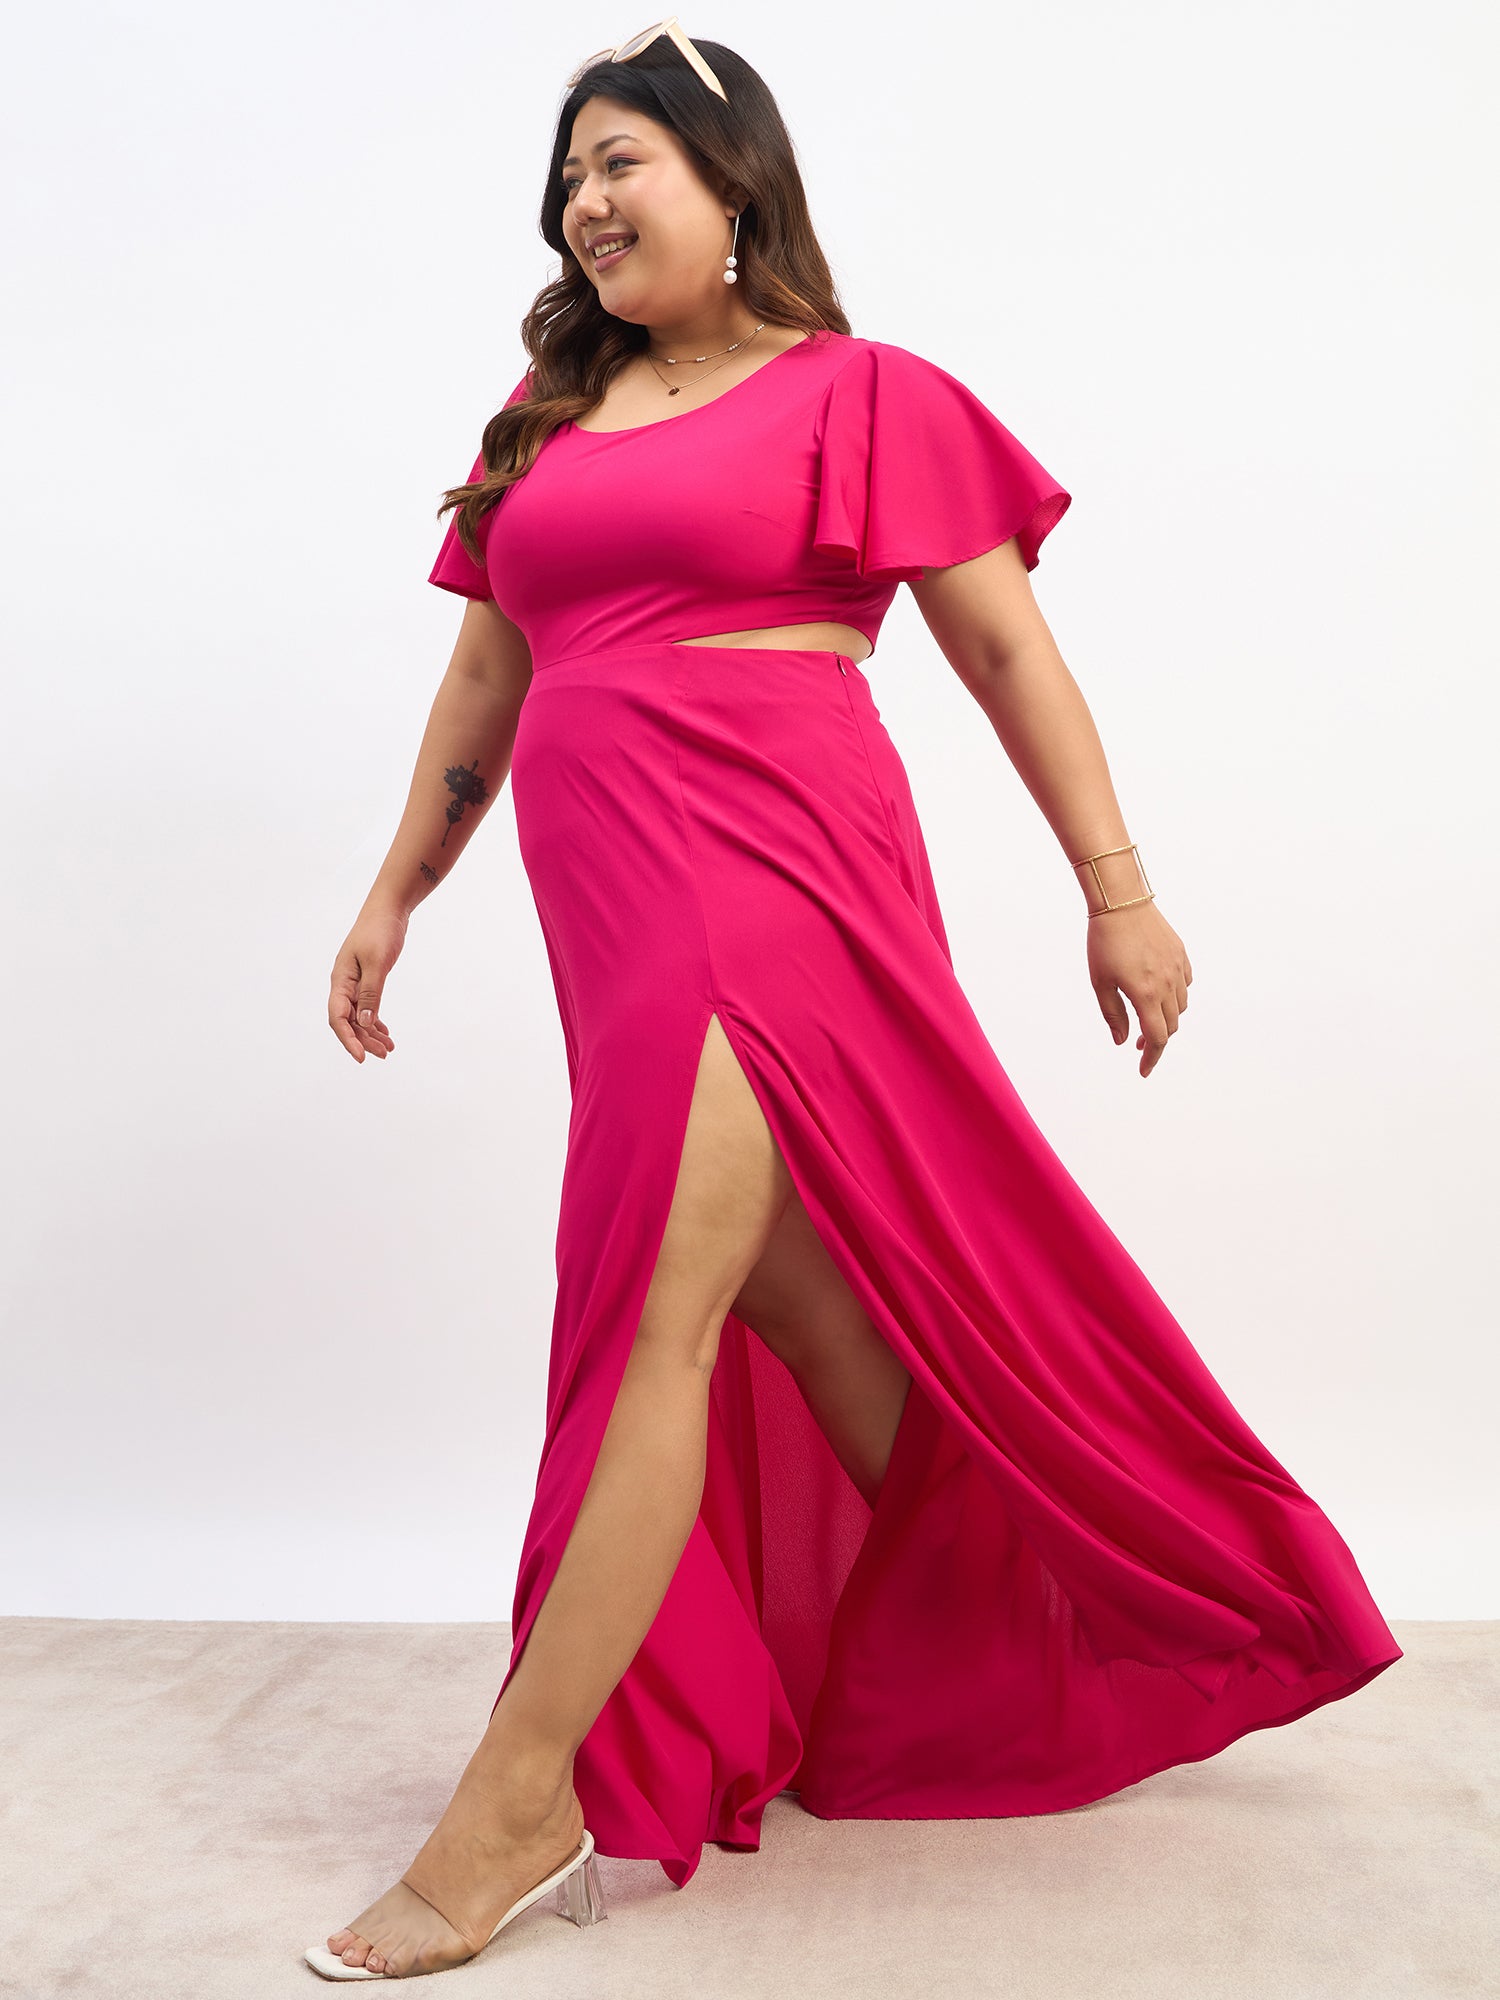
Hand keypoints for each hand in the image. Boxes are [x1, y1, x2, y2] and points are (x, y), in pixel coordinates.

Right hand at [328, 903, 407, 1062]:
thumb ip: (370, 993)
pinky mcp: (366, 979)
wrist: (388, 909)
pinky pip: (367, 1007)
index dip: (348, 1039)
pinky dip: (375, 1020)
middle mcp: (344, 984)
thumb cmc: (380, 931)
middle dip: (364, 1040)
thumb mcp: (377, 963)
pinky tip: (385, 1032)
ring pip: (359, 1016)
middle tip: (384, 1054)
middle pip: (349, 1021)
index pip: (338, 1017)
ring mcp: (354, 982)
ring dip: (371, 1033)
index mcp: (340, 980)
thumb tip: (365, 1023)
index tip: (361, 1058)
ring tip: (389, 1048)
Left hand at [1087, 901, 1191, 1078]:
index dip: (1151, 1058)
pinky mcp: (1181, 954)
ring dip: (1166, 1019)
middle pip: (1170, 1026)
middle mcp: (1167, 984)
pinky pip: (1186, 985)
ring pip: (1180, 1007)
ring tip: (1146, 1018)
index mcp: (1146, 994)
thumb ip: (1113, 1015)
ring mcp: (1177, 968)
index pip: (1156, 1038)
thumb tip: (1122, 1041)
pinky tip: (1160, 994)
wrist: (1121, 902)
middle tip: (1137, 1043)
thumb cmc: (1104, 942)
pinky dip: (1176, 996)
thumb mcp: (1100, 983)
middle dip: (1155, 1040)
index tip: (1143, 1070)